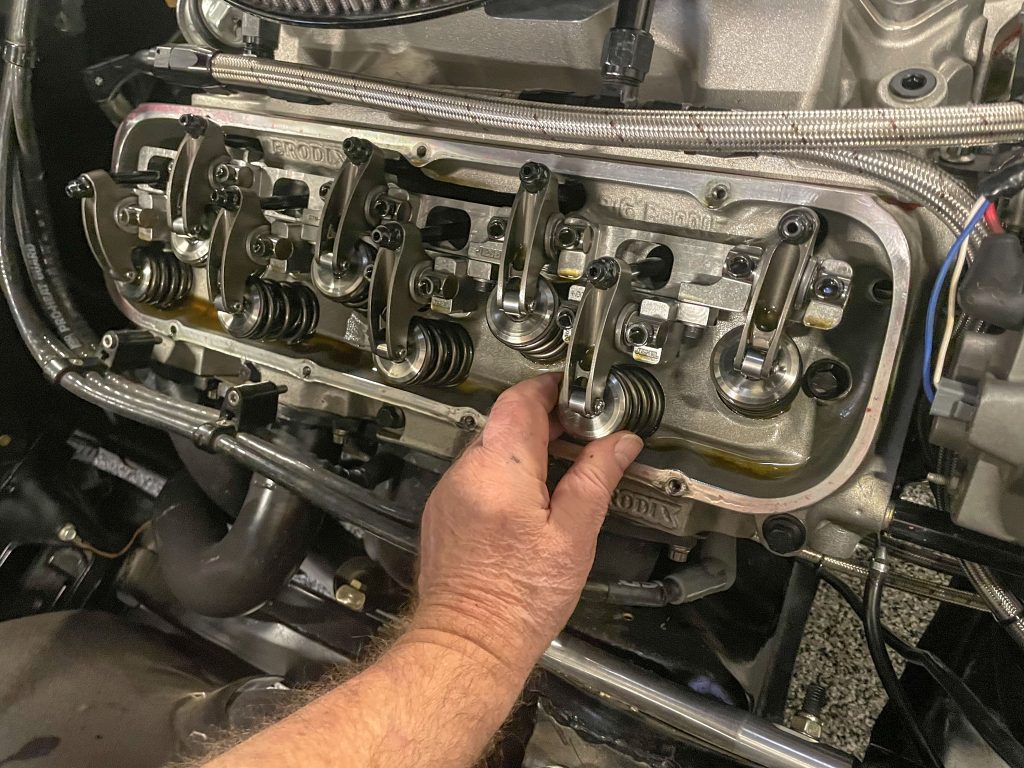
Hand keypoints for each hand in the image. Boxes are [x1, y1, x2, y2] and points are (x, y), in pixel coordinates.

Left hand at [409, 373, 642, 676]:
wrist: (470, 642)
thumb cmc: (519, 599)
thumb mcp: (573, 535)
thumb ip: (596, 479)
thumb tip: (620, 443)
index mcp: (500, 470)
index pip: (520, 400)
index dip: (550, 389)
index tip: (575, 393)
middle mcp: (466, 472)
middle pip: (505, 423)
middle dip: (544, 420)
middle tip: (581, 432)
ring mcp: (449, 492)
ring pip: (490, 449)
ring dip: (525, 449)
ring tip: (562, 468)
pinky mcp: (443, 512)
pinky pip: (476, 475)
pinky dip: (505, 474)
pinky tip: (530, 499)